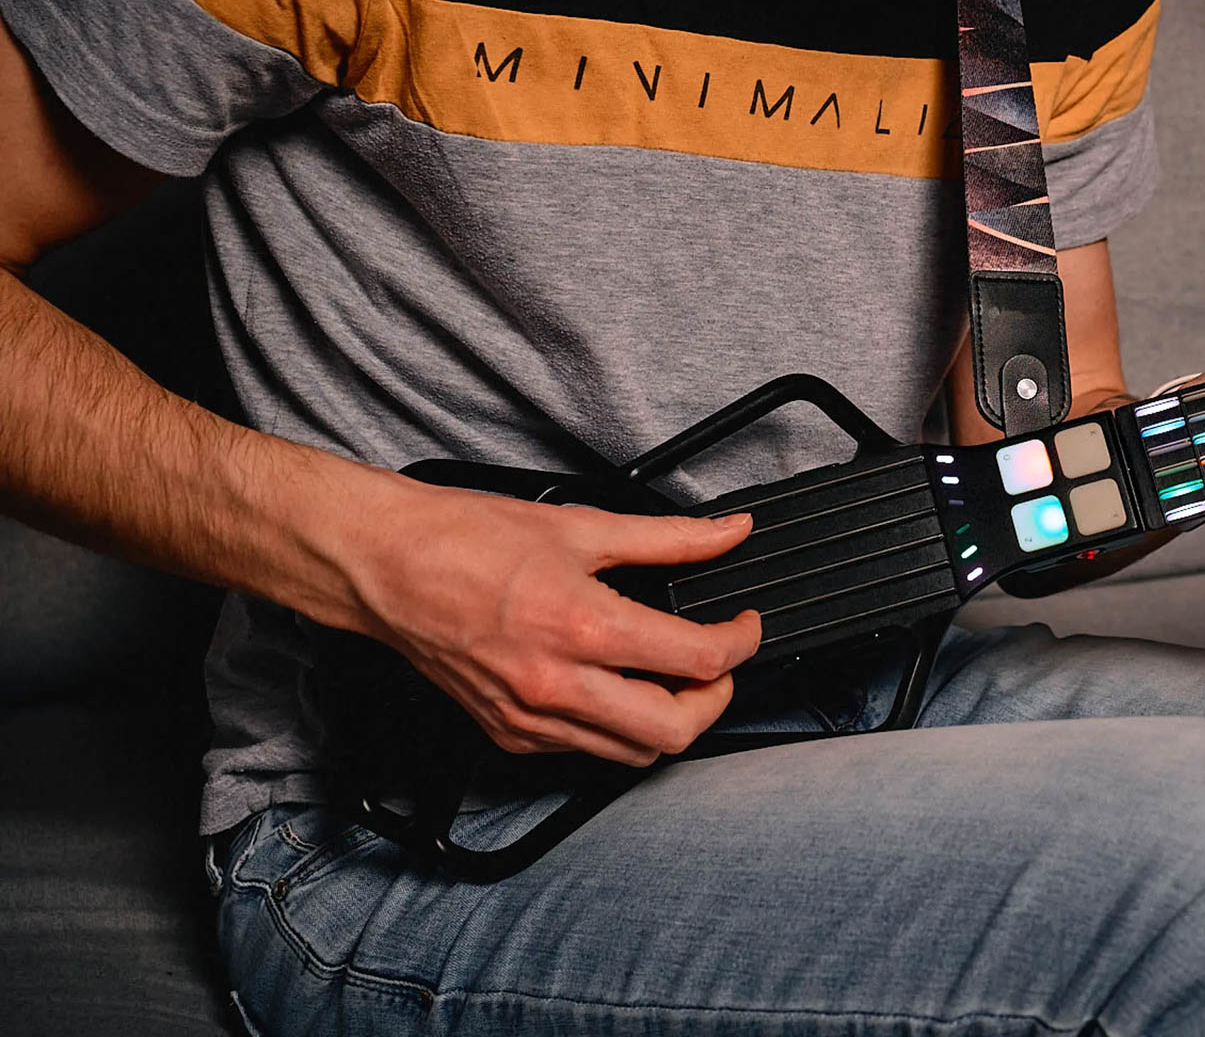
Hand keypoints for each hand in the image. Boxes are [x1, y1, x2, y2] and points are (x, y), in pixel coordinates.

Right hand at [341, 479, 760, 764]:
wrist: (384, 565)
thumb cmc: (465, 539)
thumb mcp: (583, 526)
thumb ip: (670, 539)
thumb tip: (726, 533)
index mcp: (583, 627)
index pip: (696, 660)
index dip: (741, 643)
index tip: (745, 626)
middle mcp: (558, 685)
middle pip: (675, 731)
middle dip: (715, 699)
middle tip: (718, 664)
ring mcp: (530, 718)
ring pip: (633, 753)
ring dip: (668, 721)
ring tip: (673, 678)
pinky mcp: (509, 734)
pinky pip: (584, 751)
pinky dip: (615, 728)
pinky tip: (615, 687)